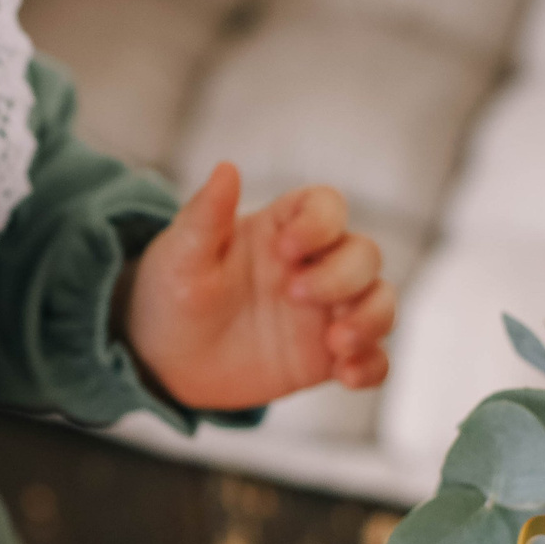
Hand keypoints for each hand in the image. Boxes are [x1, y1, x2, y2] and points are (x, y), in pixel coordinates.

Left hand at [123, 164, 395, 410]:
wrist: (164, 357)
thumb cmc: (173, 293)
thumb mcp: (181, 254)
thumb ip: (206, 214)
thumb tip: (226, 167)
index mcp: (282, 230)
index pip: (328, 206)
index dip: (321, 222)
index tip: (285, 249)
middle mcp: (314, 266)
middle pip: (364, 255)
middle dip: (343, 276)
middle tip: (294, 297)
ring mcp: (325, 313)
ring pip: (380, 302)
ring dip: (371, 319)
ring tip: (336, 344)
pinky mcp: (326, 357)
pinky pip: (373, 358)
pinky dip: (372, 366)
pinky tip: (345, 376)